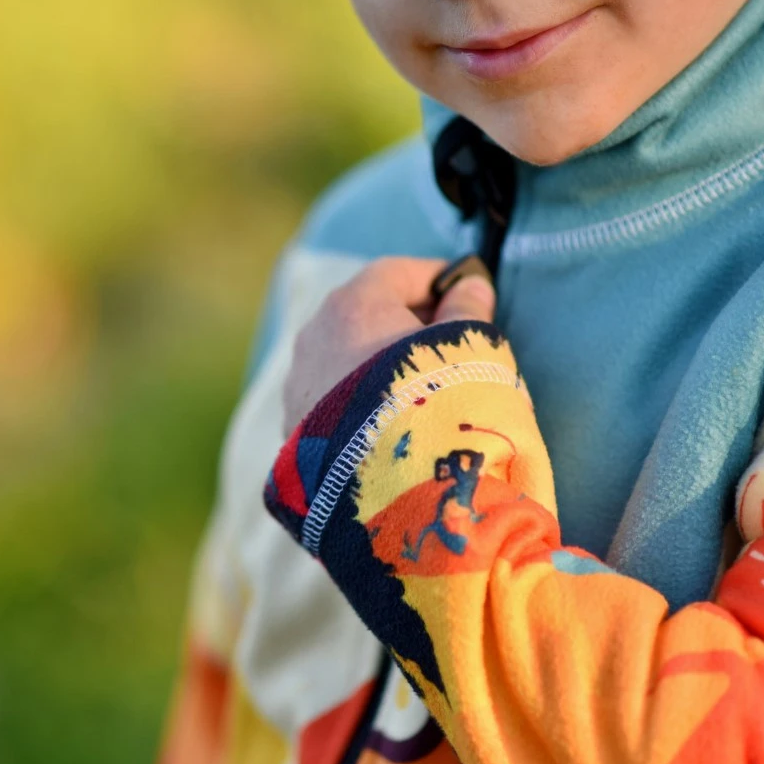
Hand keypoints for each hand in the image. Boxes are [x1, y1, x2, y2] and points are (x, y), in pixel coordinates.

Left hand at [281, 257, 496, 436]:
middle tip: (449, 343)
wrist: (391, 491)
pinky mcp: (293, 433)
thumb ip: (470, 311)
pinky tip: (393, 426)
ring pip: (345, 359)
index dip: (437, 278)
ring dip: (380, 366)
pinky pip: (333, 401)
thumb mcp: (471, 348)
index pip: (397, 273)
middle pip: (366, 313)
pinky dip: (361, 403)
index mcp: (354, 304)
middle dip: (406, 322)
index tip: (467, 290)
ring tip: (422, 392)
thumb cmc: (437, 404)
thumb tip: (471, 287)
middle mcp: (315, 336)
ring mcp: (298, 386)